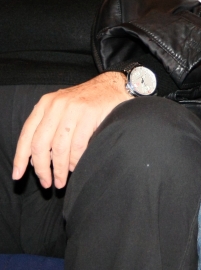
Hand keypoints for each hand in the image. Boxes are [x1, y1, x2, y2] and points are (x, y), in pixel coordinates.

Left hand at [13, 72, 130, 188]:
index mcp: (45, 104)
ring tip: (61, 181)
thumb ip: (47, 128)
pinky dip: (75, 161)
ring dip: (60, 169)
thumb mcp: (61, 109)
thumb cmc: (86, 102)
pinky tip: (75, 167)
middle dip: (41, 168)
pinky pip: (78, 145)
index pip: (27, 134)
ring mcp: (73, 108)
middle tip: (47, 183)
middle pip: (40, 144)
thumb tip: (34, 160)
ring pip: (59, 147)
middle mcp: (56, 104)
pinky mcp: (89, 113)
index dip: (20, 157)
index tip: (18, 175)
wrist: (112, 86)